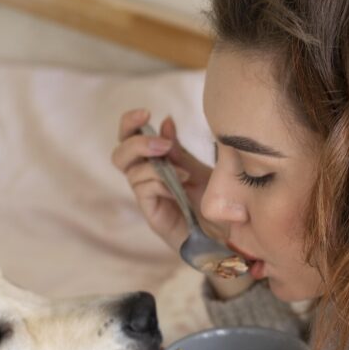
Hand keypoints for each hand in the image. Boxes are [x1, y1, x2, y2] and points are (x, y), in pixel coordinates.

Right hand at [111, 109, 212, 253]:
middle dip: (136, 142)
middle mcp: (146, 180)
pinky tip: (182, 186)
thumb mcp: (199, 170)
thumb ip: (180, 150)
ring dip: (156, 165)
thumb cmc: (213, 204)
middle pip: (119, 155)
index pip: (129, 139)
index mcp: (155, 164)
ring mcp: (148, 198)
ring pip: (130, 171)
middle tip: (162, 145)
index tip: (146, 112)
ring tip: (184, 172)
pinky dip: (160, 182)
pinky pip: (143, 190)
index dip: (130, 123)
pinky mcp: (152, 214)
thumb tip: (165, 121)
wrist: (229, 236)